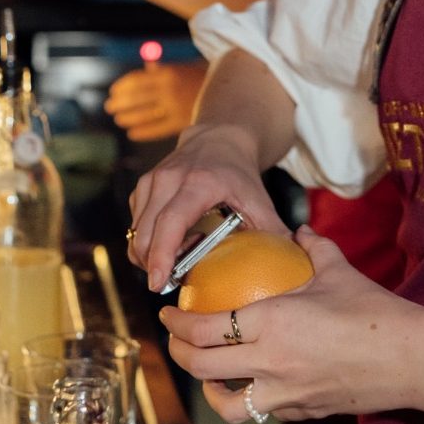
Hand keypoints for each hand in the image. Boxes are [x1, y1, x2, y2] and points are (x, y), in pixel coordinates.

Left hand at [105, 62, 205, 139]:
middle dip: (121, 103)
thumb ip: (163, 69)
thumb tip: (146, 67)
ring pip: (144, 114)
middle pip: (137, 98)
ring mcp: (174, 108)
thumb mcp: (183, 68)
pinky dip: (143, 132)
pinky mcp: (181, 123)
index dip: (122, 87)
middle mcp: (169, 90)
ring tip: (119, 119)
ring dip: (128, 117)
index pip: (137, 80)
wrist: (229, 93)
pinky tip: (133, 133)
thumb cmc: (203, 78)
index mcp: (167, 73)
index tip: (113, 91)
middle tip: (110, 107)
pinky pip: (156, 129)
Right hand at [128, 121, 286, 290]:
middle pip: (146, 232)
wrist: (218, 139)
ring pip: (136, 232)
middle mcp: (169, 179)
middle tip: (167, 284)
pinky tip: (167, 248)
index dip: (162, 254)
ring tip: (173, 264)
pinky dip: (146, 243)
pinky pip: (135, 226)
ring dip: (147, 256)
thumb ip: (273, 233)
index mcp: (199, 183)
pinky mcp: (142, 188)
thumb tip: (289, 268)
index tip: (158, 282)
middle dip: (151, 265)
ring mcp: (151, 182)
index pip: (171, 222)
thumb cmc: (239, 175)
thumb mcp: (260, 200)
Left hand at [160, 224, 423, 422]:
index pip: (205, 329)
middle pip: (202, 367)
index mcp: (272, 323)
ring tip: (210, 372)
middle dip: (178, 353)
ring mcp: (286, 394)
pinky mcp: (304, 412)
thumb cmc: (376, 311)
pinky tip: (258, 381)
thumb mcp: (338, 271)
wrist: (413, 359)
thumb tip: (299, 231)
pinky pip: (264, 410)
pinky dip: (252, 397)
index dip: (177, 324)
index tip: (168, 313)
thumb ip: (313, 247)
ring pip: (227, 405)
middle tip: (176, 339)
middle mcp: (271, 363)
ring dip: (210, 388)